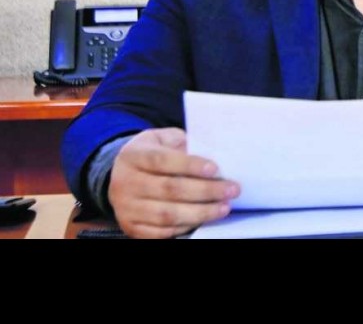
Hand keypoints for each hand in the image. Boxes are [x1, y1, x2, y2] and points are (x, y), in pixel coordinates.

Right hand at [108, 128, 239, 238]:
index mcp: (133, 155)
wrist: (120, 174)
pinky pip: (161, 232)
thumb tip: (214, 155)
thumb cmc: (153, 154)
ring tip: (224, 207)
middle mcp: (125, 182)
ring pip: (167, 214)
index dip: (189, 165)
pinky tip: (204, 219)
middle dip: (205, 190)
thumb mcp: (163, 139)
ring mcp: (127, 208)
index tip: (215, 169)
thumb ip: (183, 144)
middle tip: (232, 190)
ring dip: (200, 212)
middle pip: (169, 189)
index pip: (162, 160)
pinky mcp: (131, 227)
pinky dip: (186, 227)